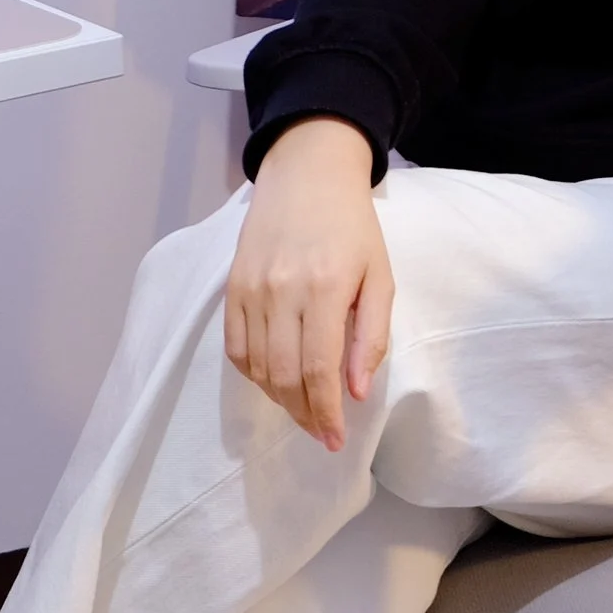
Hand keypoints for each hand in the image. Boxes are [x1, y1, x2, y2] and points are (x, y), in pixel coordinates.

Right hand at [225, 119, 394, 448]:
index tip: (336, 438)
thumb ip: (371, 336)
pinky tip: (275, 381)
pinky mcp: (232, 287)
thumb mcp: (380, 276)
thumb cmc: (353, 227)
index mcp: (326, 287)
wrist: (307, 174)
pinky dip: (254, 374)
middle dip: (304, 415)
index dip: (326, 412)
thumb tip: (357, 392)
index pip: (318, 369)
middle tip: (322, 432)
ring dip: (280, 400)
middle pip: (285, 376)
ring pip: (258, 367)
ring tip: (303, 410)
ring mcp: (251, 289)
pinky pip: (236, 347)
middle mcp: (283, 290)